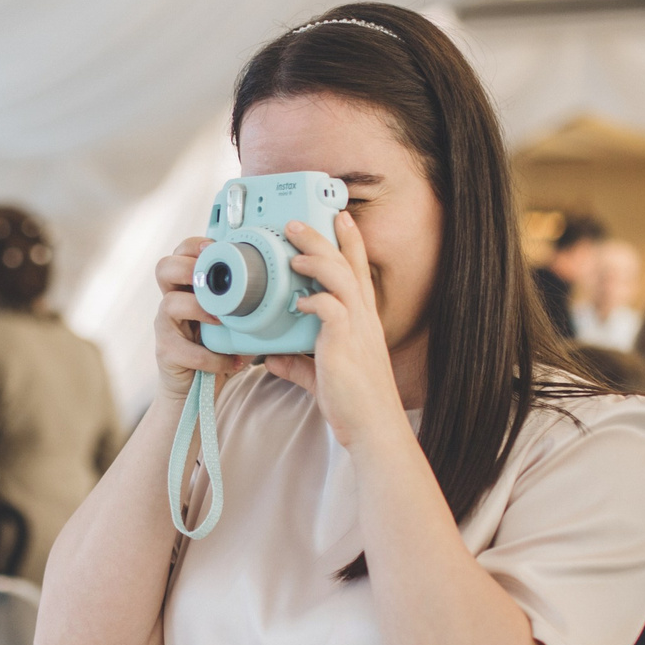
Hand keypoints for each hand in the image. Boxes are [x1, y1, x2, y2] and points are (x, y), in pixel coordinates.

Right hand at [154, 237, 243, 401]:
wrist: (196, 388)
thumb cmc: (217, 347)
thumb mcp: (233, 319)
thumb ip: (246, 300)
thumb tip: (284, 287)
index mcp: (188, 286)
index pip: (182, 252)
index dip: (195, 245)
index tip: (216, 248)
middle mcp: (172, 300)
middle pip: (164, 268)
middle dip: (187, 267)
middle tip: (210, 280)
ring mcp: (166, 326)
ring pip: (170, 303)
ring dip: (200, 308)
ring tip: (222, 320)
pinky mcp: (167, 352)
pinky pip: (185, 349)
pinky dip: (211, 357)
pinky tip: (231, 361)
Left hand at [268, 213, 407, 447]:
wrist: (372, 426)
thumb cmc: (353, 403)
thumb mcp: (321, 376)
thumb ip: (296, 364)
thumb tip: (272, 357)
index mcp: (362, 320)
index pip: (358, 271)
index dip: (351, 243)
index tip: (340, 219)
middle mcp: (363, 318)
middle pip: (346, 264)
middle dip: (323, 238)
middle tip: (297, 222)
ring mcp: (356, 327)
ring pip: (339, 276)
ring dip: (314, 258)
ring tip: (292, 250)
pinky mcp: (345, 342)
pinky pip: (330, 307)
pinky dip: (312, 299)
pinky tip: (297, 302)